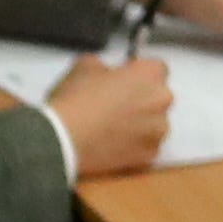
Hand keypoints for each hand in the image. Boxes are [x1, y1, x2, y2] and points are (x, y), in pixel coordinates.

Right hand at [50, 52, 172, 177]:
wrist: (60, 141)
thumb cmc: (73, 102)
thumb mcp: (83, 67)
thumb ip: (103, 65)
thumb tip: (103, 72)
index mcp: (151, 73)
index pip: (156, 69)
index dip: (137, 76)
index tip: (122, 84)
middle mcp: (162, 99)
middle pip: (157, 98)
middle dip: (140, 102)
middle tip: (113, 109)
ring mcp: (158, 130)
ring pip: (153, 125)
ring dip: (138, 126)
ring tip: (110, 132)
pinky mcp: (148, 155)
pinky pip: (145, 149)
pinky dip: (132, 149)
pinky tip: (111, 147)